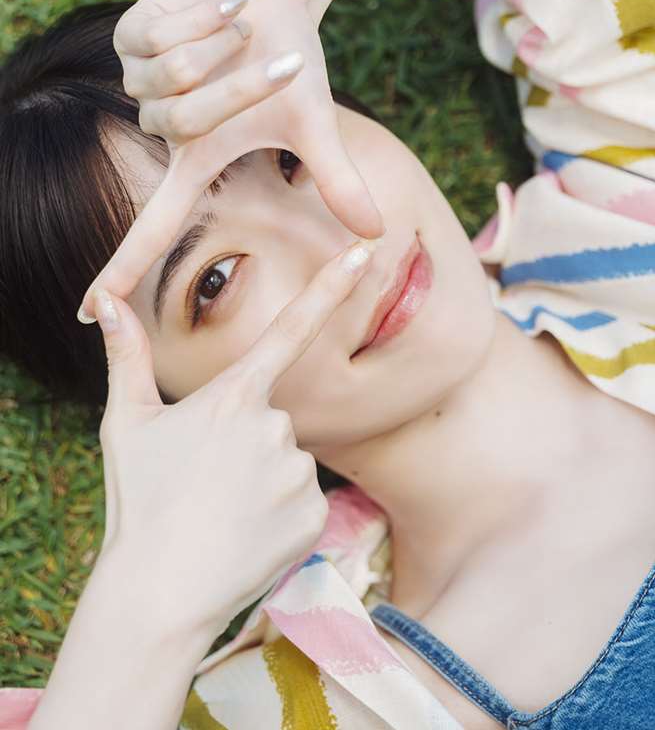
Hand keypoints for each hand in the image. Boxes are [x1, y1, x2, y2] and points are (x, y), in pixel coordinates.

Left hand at [77, 0, 383, 321]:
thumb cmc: (291, 53)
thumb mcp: (313, 121)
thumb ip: (336, 179)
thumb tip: (375, 234)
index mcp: (197, 158)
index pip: (154, 226)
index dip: (123, 270)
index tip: (89, 314)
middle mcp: (162, 127)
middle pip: (184, 118)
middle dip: (238, 81)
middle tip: (269, 51)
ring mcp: (141, 81)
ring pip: (171, 74)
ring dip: (222, 43)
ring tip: (243, 23)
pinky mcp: (130, 36)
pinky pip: (161, 33)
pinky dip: (205, 14)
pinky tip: (222, 5)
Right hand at [94, 237, 377, 642]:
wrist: (160, 593)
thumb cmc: (138, 501)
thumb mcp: (126, 424)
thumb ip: (124, 356)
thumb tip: (103, 302)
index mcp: (233, 395)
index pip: (290, 327)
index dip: (329, 286)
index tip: (363, 250)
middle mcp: (275, 426)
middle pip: (271, 418)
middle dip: (244, 441)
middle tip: (204, 481)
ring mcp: (299, 473)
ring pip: (288, 460)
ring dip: (262, 478)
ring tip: (222, 511)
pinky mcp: (315, 515)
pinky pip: (303, 500)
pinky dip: (280, 513)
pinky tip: (246, 533)